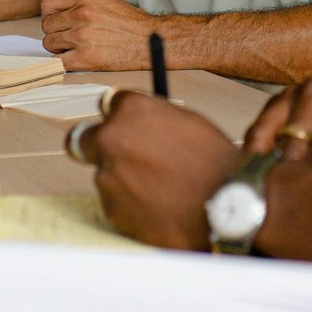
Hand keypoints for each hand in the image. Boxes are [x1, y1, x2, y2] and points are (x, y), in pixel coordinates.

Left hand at [38, 0, 157, 70]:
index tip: (54, 21)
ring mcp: (81, 36)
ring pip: (49, 44)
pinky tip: (73, 59)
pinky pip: (58, 61)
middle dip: (54, 32)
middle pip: (47, 26)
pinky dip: (62, 62)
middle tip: (66, 37)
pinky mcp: (85, 58)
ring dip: (58, 48)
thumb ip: (84, 1)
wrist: (149, 40)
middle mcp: (81, 15)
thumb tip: (65, 8)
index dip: (49, 15)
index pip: (48, 4)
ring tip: (72, 48)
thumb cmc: (131, 22)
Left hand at [90, 93, 238, 250]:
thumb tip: (139, 119)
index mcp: (132, 110)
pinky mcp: (110, 208)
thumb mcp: (187, 122)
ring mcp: (107, 175)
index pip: (110, 103)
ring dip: (123, 178)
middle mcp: (111, 138)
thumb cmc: (214, 162)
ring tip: (159, 189)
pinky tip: (158, 207)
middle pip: (85, 137)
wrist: (226, 206)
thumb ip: (153, 117)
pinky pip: (115, 201)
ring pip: (104, 173)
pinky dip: (131, 203)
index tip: (129, 126)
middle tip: (119, 155)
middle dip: (98, 144)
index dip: (122, 117)